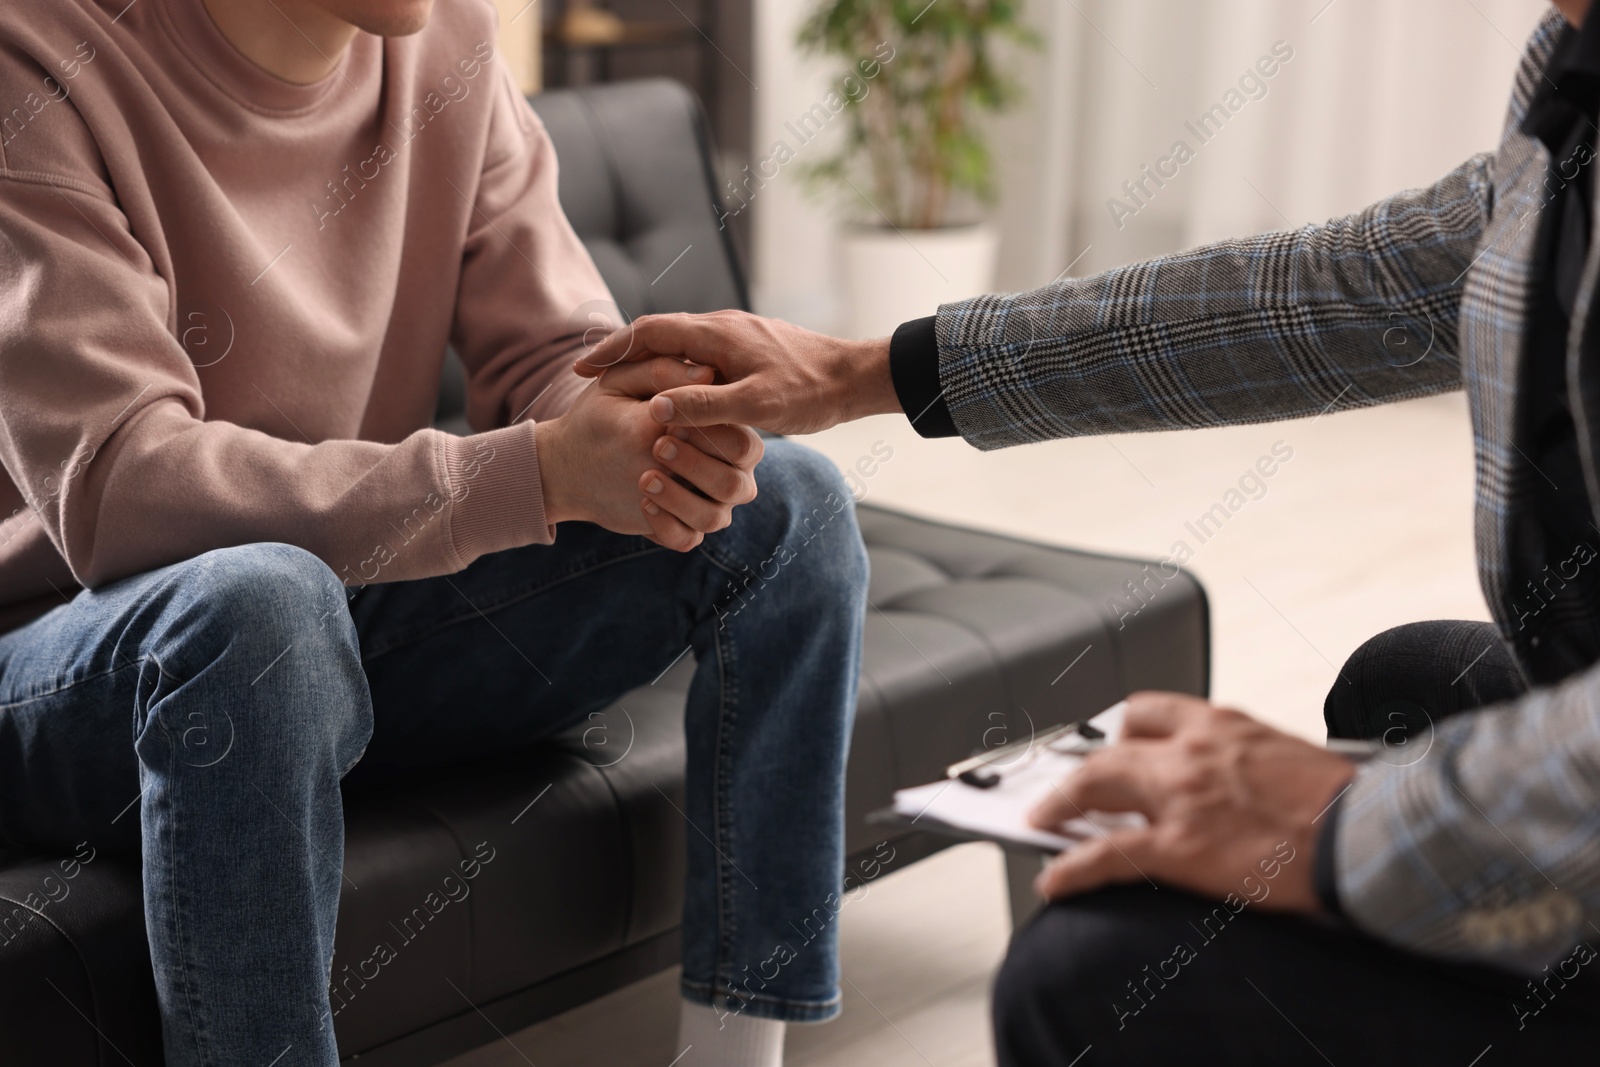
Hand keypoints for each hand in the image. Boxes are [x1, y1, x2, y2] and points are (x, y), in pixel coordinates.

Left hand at [534, 379, 760, 550]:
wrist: (574, 457)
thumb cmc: (608, 411)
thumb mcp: (626, 381)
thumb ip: (664, 372)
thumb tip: (705, 372)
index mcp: (723, 433)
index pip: (742, 443)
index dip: (712, 434)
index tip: (670, 420)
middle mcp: (725, 472)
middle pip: (736, 485)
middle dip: (698, 467)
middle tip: (657, 447)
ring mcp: (706, 504)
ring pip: (715, 518)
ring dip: (680, 500)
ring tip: (643, 479)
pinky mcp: (681, 527)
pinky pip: (688, 539)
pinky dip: (667, 526)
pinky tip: (643, 504)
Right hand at [573, 310, 900, 434]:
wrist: (854, 377)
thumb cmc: (810, 392)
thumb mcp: (756, 407)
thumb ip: (705, 406)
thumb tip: (655, 409)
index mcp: (717, 334)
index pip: (648, 331)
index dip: (611, 350)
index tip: (582, 371)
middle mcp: (721, 326)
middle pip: (657, 332)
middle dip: (620, 354)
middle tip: (589, 379)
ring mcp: (734, 336)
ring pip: (677, 344)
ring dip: (646, 361)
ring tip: (619, 388)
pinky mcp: (747, 349)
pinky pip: (697, 355)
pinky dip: (673, 369)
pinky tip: (670, 393)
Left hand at [1028, 692, 1355, 912]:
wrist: (1369, 835)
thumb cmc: (1345, 804)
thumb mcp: (1286, 757)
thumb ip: (1246, 762)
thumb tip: (1234, 785)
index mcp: (1223, 724)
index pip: (1149, 711)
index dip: (1120, 732)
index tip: (1110, 745)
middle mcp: (1192, 749)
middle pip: (1111, 748)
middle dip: (1081, 769)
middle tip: (1063, 788)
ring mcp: (1181, 796)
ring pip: (1095, 786)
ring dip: (1061, 803)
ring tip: (1043, 819)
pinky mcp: (1180, 846)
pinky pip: (1106, 854)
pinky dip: (1071, 868)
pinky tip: (1054, 880)